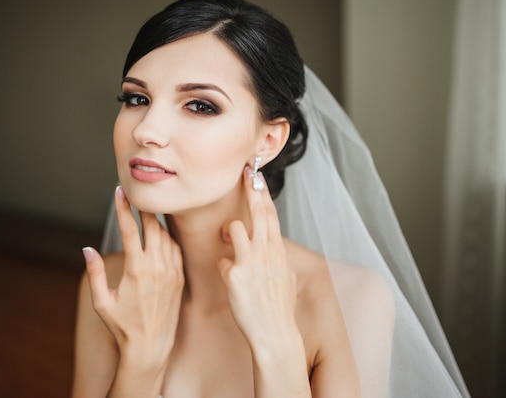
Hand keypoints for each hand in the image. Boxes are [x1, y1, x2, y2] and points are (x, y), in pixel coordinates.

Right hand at [83, 186, 183, 366]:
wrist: (150, 347)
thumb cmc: (122, 326)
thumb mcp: (101, 302)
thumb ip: (95, 273)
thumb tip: (87, 249)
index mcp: (136, 270)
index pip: (130, 229)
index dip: (124, 207)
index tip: (119, 191)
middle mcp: (157, 267)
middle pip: (152, 226)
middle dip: (143, 208)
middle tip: (135, 196)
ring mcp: (171, 271)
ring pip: (166, 235)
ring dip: (156, 222)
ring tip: (145, 213)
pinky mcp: (180, 277)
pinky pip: (175, 248)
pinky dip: (167, 238)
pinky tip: (159, 235)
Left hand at [216, 168, 298, 347]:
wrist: (274, 332)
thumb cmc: (278, 308)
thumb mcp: (284, 278)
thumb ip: (276, 260)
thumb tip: (272, 252)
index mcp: (278, 251)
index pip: (271, 215)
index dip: (263, 194)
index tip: (258, 177)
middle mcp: (267, 252)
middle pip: (258, 212)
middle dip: (251, 189)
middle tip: (245, 172)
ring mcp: (251, 261)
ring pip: (234, 228)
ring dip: (228, 232)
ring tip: (229, 241)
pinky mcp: (236, 274)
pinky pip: (221, 259)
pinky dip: (223, 266)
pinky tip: (231, 281)